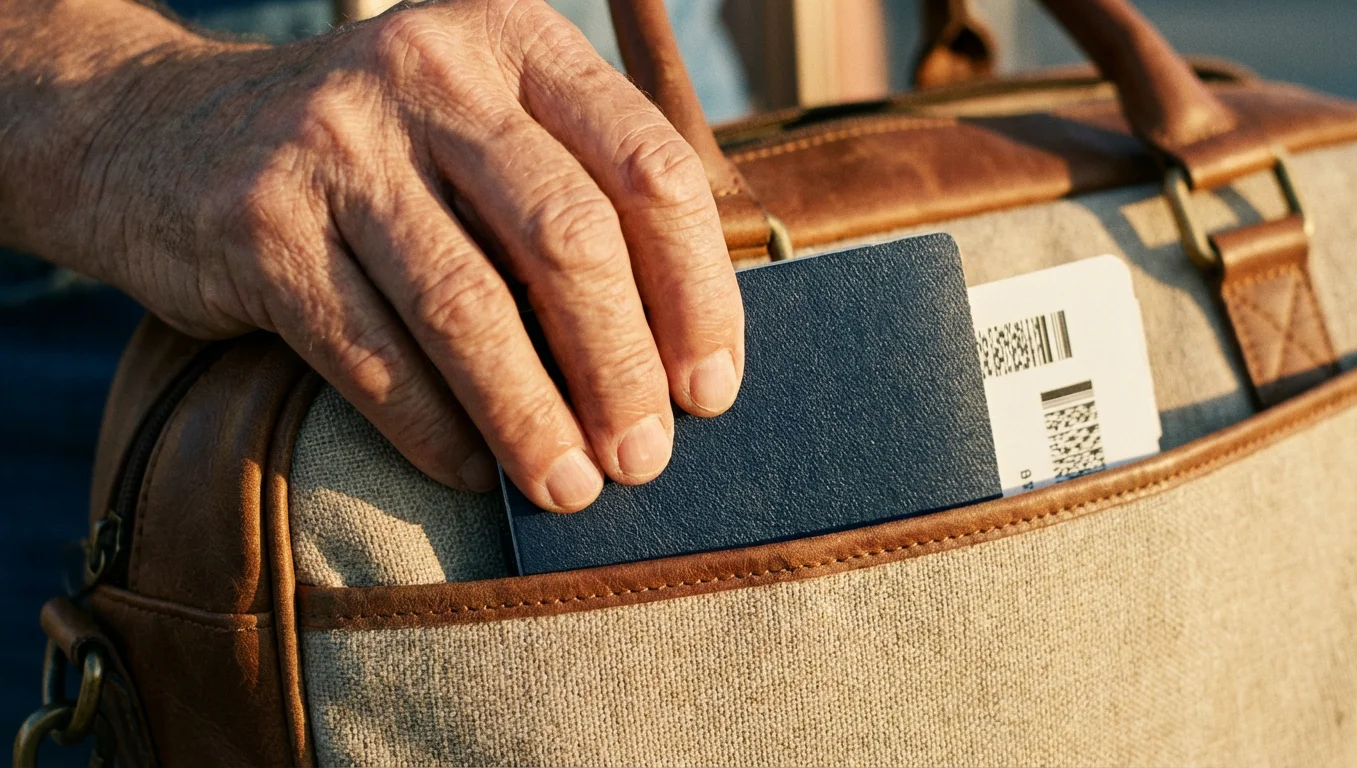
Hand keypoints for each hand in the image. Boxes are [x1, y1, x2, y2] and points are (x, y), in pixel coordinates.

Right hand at [57, 0, 745, 510]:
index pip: (648, 168)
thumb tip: (679, 359)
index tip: (711, 389)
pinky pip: (373, 356)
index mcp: (515, 40)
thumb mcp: (480, 129)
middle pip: (568, 238)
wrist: (163, 136)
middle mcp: (431, 71)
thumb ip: (574, 200)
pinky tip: (472, 475)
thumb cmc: (374, 158)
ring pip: (469, 307)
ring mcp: (337, 143)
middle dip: (621, 367)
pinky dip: (434, 431)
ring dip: (533, 418)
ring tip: (573, 487)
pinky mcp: (262, 225)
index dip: (697, 292)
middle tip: (647, 457)